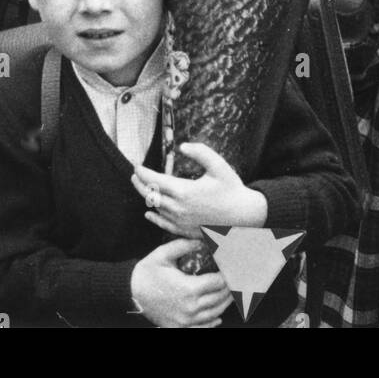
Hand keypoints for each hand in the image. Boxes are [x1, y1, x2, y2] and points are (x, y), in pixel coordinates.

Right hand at [130, 239, 232, 327]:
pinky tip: (218, 317)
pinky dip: (213, 322)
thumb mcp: (164, 254)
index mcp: (189, 288)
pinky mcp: (181, 328)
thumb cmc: (147, 272)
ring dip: (226, 303)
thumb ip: (184, 245)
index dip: (230, 274)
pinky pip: (203, 327)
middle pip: (220, 298)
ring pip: (215, 313)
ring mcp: (186, 320)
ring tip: (232, 293)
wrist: (130, 293)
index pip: (219, 282)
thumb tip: (203, 240)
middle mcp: (191, 307)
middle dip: (232, 288)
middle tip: (239, 279)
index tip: (236, 267)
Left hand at [132, 143, 266, 236]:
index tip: (136, 165)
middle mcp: (179, 208)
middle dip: (139, 183)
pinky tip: (149, 213)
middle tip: (134, 174)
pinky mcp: (186, 231)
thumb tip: (182, 146)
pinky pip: (164, 225)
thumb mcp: (218, 165)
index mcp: (184, 191)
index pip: (155, 180)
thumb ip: (200, 152)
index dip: (142, 172)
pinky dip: (154, 217)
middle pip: (151, 195)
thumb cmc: (232, 189)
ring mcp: (182, 222)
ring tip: (142, 186)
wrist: (244, 217)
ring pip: (156, 209)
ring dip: (147, 197)